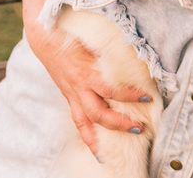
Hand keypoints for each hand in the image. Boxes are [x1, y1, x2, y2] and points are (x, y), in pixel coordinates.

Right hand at [26, 20, 151, 154]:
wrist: (46, 40)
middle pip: (98, 113)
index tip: (146, 97)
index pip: (110, 90)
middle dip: (119, 123)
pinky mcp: (68, 97)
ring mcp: (72, 94)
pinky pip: (76, 119)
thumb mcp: (94, 43)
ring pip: (84, 122)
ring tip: (107, 154)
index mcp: (86, 73)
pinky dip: (84, 134)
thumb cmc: (74, 38)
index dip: (128, 95)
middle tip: (139, 127)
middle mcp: (78, 88)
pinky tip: (93, 146)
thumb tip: (133, 57)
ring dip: (96, 139)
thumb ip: (109, 55)